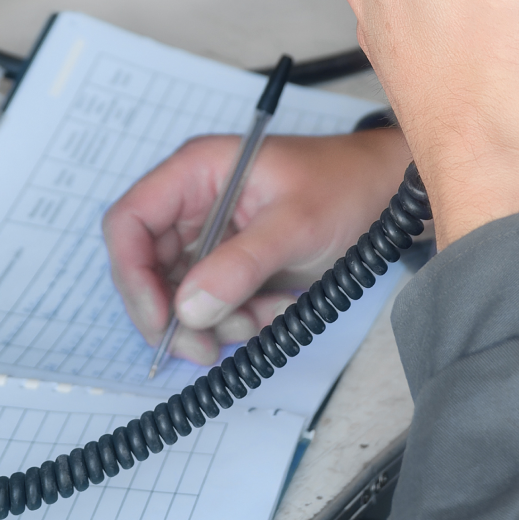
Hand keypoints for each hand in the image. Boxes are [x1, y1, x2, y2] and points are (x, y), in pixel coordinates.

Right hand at [103, 129, 410, 365]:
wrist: (388, 195)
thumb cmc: (346, 185)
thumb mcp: (296, 224)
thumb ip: (241, 265)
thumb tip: (188, 309)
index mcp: (196, 171)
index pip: (130, 222)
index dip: (133, 274)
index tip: (160, 319)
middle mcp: (193, 202)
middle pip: (147, 267)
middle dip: (175, 313)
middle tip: (204, 348)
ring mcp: (210, 234)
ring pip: (178, 294)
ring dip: (212, 321)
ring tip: (261, 318)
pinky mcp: (230, 261)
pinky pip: (210, 303)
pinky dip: (234, 320)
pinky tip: (272, 310)